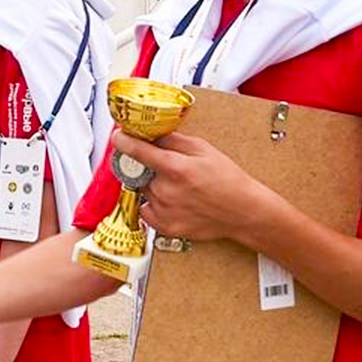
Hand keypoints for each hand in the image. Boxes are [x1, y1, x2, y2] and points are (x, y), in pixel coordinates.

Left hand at [112, 129, 276, 245]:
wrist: (243, 211)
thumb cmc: (227, 181)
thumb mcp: (203, 149)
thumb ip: (173, 140)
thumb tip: (151, 133)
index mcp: (176, 168)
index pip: (138, 151)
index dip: (124, 141)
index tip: (118, 137)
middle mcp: (166, 191)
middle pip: (140, 172)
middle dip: (148, 168)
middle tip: (169, 170)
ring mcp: (164, 211)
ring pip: (143, 191)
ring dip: (153, 186)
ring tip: (178, 188)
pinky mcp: (165, 227)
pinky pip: (146, 210)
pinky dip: (154, 205)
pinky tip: (174, 202)